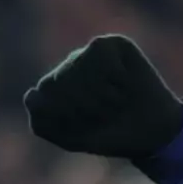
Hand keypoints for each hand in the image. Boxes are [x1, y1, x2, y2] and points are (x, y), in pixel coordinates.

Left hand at [23, 35, 182, 158]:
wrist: (151, 132)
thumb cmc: (111, 135)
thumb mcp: (72, 139)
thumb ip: (42, 123)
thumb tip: (31, 95)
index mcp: (53, 89)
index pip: (40, 98)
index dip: (63, 118)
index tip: (82, 128)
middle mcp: (68, 68)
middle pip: (57, 84)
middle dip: (82, 109)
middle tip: (103, 116)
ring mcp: (88, 54)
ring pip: (79, 71)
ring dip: (101, 97)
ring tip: (115, 102)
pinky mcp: (112, 44)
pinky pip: (102, 59)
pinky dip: (116, 79)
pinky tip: (126, 84)